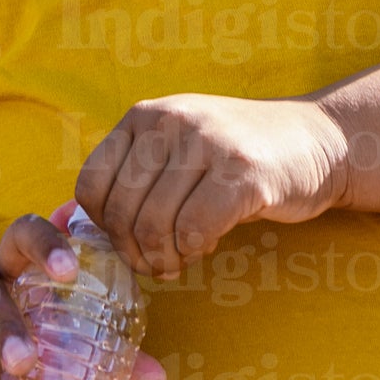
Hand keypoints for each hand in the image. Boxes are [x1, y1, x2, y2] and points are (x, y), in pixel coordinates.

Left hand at [75, 94, 350, 278]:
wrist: (316, 141)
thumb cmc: (234, 158)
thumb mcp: (177, 150)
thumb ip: (132, 178)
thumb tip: (64, 225)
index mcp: (145, 115)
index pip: (91, 184)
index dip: (103, 226)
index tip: (127, 242)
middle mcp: (172, 120)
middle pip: (122, 210)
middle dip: (133, 251)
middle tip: (155, 264)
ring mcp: (208, 142)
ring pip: (155, 224)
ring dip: (163, 257)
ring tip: (179, 260)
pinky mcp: (243, 172)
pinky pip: (195, 229)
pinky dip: (193, 250)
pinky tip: (205, 247)